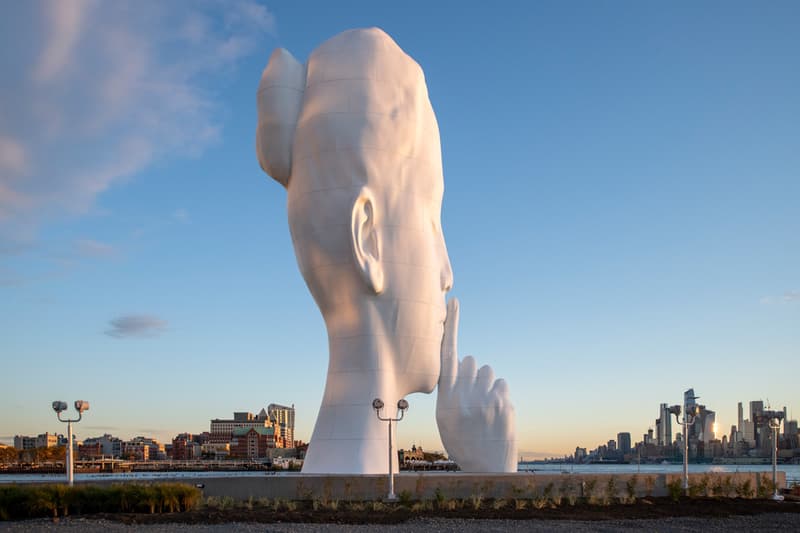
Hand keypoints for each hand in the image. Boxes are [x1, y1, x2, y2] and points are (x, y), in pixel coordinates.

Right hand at [436, 298, 516, 471]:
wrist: (487, 469)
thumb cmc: (462, 442)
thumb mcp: (444, 419)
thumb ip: (450, 390)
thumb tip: (462, 362)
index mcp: (445, 400)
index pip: (447, 355)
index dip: (451, 326)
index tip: (454, 302)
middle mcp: (465, 397)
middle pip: (470, 361)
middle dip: (470, 373)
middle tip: (470, 397)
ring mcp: (487, 400)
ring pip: (488, 371)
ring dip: (485, 383)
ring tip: (482, 407)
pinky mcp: (505, 404)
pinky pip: (501, 385)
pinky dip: (498, 394)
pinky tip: (494, 413)